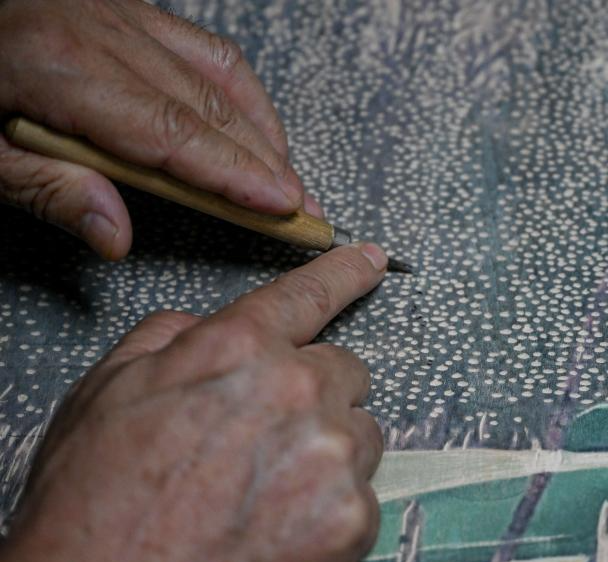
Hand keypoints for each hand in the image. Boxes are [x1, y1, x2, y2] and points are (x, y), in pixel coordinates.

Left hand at [0, 0, 321, 259]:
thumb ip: (47, 188)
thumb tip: (116, 234)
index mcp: (61, 66)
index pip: (173, 130)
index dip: (234, 172)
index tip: (279, 204)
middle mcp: (103, 33)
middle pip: (207, 107)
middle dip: (263, 162)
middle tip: (300, 208)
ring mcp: (122, 16)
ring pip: (216, 76)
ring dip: (261, 131)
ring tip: (287, 178)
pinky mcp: (130, 11)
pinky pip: (204, 48)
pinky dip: (242, 91)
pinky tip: (257, 123)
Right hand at [0, 243, 388, 561]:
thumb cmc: (97, 505)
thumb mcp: (107, 392)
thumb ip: (171, 339)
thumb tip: (210, 327)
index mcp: (239, 350)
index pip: (307, 294)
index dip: (343, 273)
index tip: (372, 261)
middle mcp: (298, 390)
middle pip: (346, 371)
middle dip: (316, 395)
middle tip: (268, 438)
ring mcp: (333, 456)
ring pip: (361, 432)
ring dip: (329, 450)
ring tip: (268, 491)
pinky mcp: (354, 517)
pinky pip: (363, 494)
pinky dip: (331, 508)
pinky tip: (280, 530)